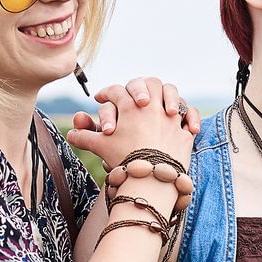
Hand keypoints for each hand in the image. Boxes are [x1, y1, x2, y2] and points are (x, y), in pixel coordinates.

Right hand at [63, 76, 197, 168]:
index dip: (106, 93)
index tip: (101, 97)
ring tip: (163, 104)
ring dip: (168, 95)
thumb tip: (70, 134)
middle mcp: (152, 107)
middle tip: (135, 96)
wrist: (151, 178)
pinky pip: (190, 116)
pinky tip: (186, 124)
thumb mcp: (101, 146)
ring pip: (172, 93)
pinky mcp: (185, 132)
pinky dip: (189, 118)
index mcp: (130, 106)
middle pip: (148, 83)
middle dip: (140, 86)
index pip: (116, 91)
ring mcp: (171, 118)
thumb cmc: (124, 160)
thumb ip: (85, 137)